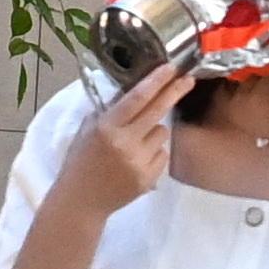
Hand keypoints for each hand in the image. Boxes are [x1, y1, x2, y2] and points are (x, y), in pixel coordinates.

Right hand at [59, 51, 197, 219]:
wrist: (81, 200)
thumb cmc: (81, 160)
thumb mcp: (88, 129)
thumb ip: (111, 111)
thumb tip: (138, 90)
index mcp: (107, 127)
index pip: (137, 98)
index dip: (156, 81)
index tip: (171, 67)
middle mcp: (125, 143)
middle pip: (158, 110)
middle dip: (175, 91)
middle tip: (188, 79)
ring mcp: (139, 162)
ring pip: (162, 132)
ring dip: (153, 132)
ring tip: (133, 144)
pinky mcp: (149, 177)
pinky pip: (163, 154)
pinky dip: (154, 153)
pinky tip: (135, 161)